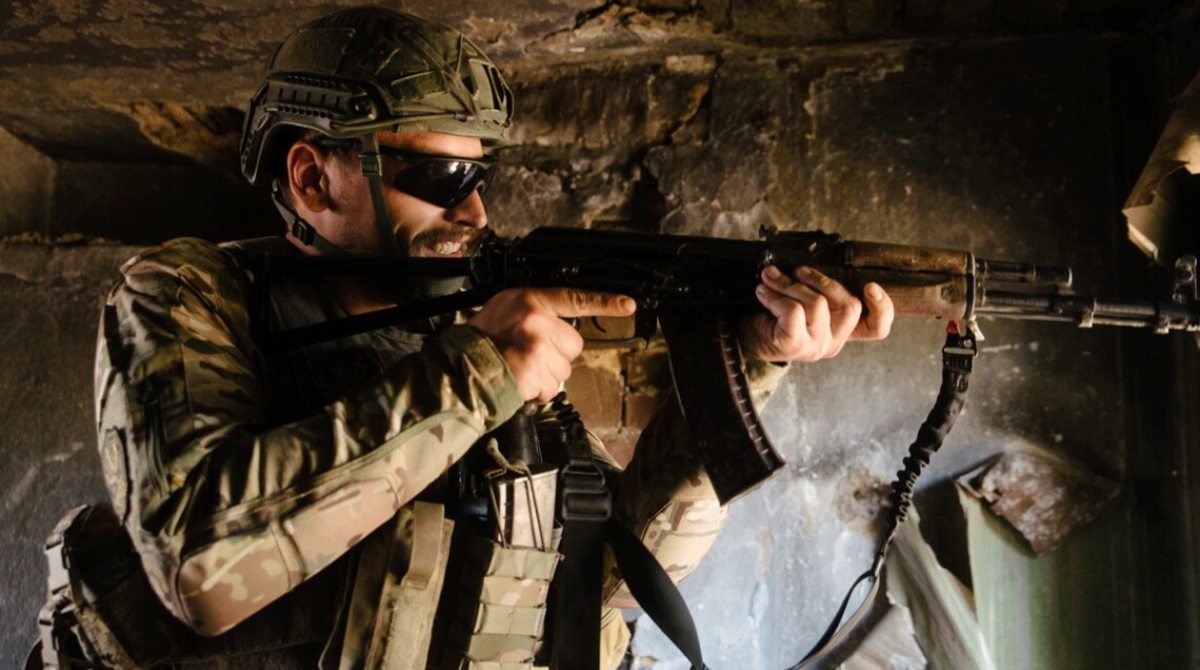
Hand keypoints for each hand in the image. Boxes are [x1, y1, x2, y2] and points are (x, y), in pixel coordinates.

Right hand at [469, 288, 635, 401]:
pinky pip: (552, 388)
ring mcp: (537, 345)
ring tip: (521, 369)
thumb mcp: (504, 311)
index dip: (604, 301)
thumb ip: (535, 314)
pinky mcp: (535, 369)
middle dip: (558, 355)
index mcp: (529, 301)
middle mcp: (536, 320)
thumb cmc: (480, 341)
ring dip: (547, 376)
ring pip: (564, 370)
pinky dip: (538, 392)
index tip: (628, 305)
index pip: (574, 298)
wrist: (460, 366)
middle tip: (530, 355)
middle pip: (573, 344)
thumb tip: (559, 326)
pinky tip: (520, 381)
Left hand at [740, 265, 893, 362]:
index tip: (871, 286)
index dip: (883, 308)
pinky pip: (794, 311)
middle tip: (796, 271)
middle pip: (850, 305)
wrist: (741, 336)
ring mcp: (815, 346)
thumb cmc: (771, 315)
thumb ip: (819, 289)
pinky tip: (763, 294)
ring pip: (818, 304)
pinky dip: (776, 296)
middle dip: (821, 280)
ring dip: (789, 285)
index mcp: (839, 329)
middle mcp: (832, 341)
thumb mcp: (801, 300)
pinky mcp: (795, 346)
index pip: (876, 328)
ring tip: (770, 278)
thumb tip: (820, 257)